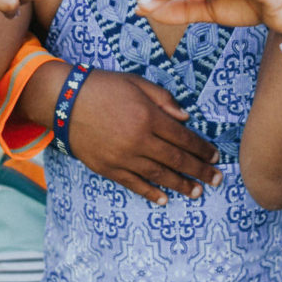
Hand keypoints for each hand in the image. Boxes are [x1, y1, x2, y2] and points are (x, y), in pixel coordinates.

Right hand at [65, 69, 221, 202]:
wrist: (64, 101)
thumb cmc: (102, 87)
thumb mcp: (136, 83)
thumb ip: (163, 99)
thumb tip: (186, 119)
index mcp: (148, 117)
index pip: (183, 138)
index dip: (202, 149)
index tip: (215, 156)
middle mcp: (138, 140)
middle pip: (176, 159)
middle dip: (199, 171)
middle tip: (217, 180)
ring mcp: (123, 157)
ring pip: (159, 175)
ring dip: (181, 185)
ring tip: (197, 192)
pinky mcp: (108, 168)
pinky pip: (134, 184)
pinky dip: (150, 193)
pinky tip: (165, 199)